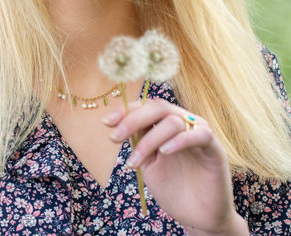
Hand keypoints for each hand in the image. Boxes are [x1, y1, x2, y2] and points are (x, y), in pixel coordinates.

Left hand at [102, 99, 248, 235]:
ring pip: (173, 121)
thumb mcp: (148, 162)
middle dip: (133, 120)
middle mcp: (184, 123)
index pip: (147, 107)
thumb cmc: (172, 187)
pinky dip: (179, 140)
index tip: (106, 122)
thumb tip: (117, 124)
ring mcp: (200, 133)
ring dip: (149, 141)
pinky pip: (199, 135)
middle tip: (114, 138)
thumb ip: (138, 141)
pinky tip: (164, 151)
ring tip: (134, 163)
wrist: (196, 215)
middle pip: (159, 107)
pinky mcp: (215, 148)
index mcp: (167, 125)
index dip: (126, 111)